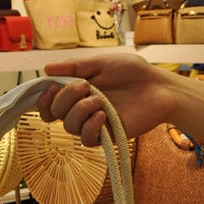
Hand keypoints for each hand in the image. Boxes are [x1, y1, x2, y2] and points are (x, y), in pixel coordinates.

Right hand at [37, 54, 174, 144]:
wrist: (159, 87)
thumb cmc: (133, 73)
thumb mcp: (101, 63)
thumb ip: (75, 67)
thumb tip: (46, 68)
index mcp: (77, 92)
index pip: (50, 103)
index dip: (44, 99)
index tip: (52, 86)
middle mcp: (82, 109)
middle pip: (55, 114)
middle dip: (64, 98)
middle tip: (85, 85)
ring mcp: (94, 123)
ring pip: (69, 127)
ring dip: (79, 111)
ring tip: (99, 99)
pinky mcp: (107, 136)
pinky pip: (86, 140)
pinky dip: (90, 127)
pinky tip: (103, 114)